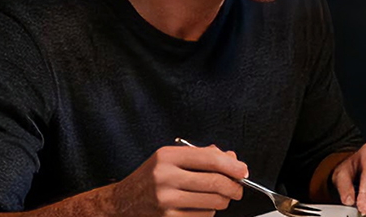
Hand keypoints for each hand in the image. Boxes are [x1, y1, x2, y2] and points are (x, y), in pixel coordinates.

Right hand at [108, 144, 246, 216]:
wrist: (122, 202)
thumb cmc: (152, 178)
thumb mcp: (171, 159)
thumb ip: (202, 156)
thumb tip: (233, 161)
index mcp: (167, 157)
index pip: (210, 159)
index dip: (233, 166)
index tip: (244, 172)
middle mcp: (165, 177)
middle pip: (216, 183)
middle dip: (234, 187)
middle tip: (238, 189)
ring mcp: (165, 200)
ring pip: (213, 203)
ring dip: (222, 201)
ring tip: (216, 197)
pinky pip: (203, 216)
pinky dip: (208, 212)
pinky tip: (199, 207)